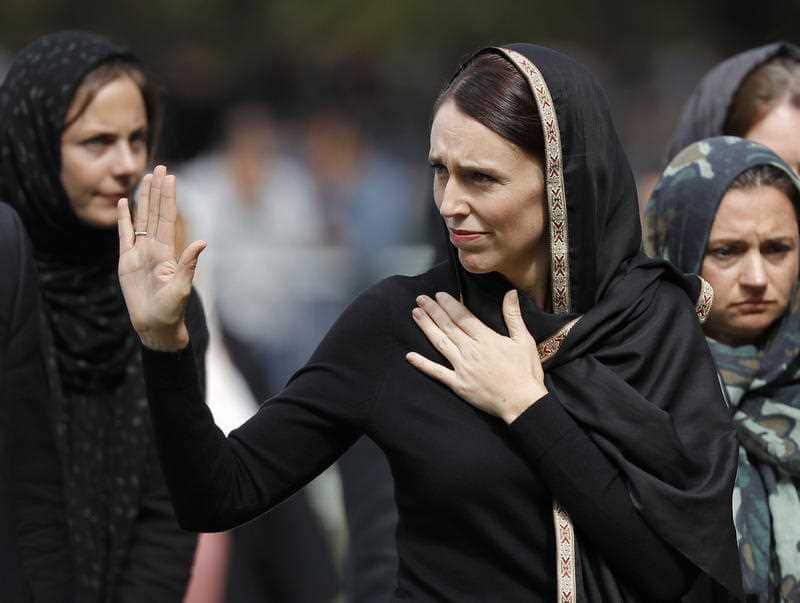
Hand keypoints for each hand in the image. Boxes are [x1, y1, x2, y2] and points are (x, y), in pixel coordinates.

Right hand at [117, 165, 205, 350]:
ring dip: (143, 199)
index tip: (170, 177)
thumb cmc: (171, 311)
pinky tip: (124, 203)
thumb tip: (202, 242)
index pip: (167, 218)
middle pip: (155, 212)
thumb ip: (188, 264)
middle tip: (160, 167)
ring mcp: (140, 253)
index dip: (168, 197)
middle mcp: (155, 248)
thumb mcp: (182, 287)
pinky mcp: (126, 262)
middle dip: (158, 190)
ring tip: (145, 179)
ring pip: (141, 219)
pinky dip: (124, 219)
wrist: (155, 326)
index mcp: (167, 252)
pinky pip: (124, 235)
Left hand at [406, 290, 546, 423]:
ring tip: (415, 314)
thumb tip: (510, 292)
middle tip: (420, 299)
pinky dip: (423, 364)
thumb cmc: (525, 371)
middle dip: (433, 311)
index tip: (438, 295)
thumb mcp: (524, 340)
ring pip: (440, 343)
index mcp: (486, 339)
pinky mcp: (458, 384)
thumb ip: (513, 316)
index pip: (462, 317)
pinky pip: (437, 372)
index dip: (449, 305)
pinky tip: (410, 355)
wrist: (523, 403)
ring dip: (426, 327)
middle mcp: (470, 351)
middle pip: (448, 327)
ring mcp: (462, 368)